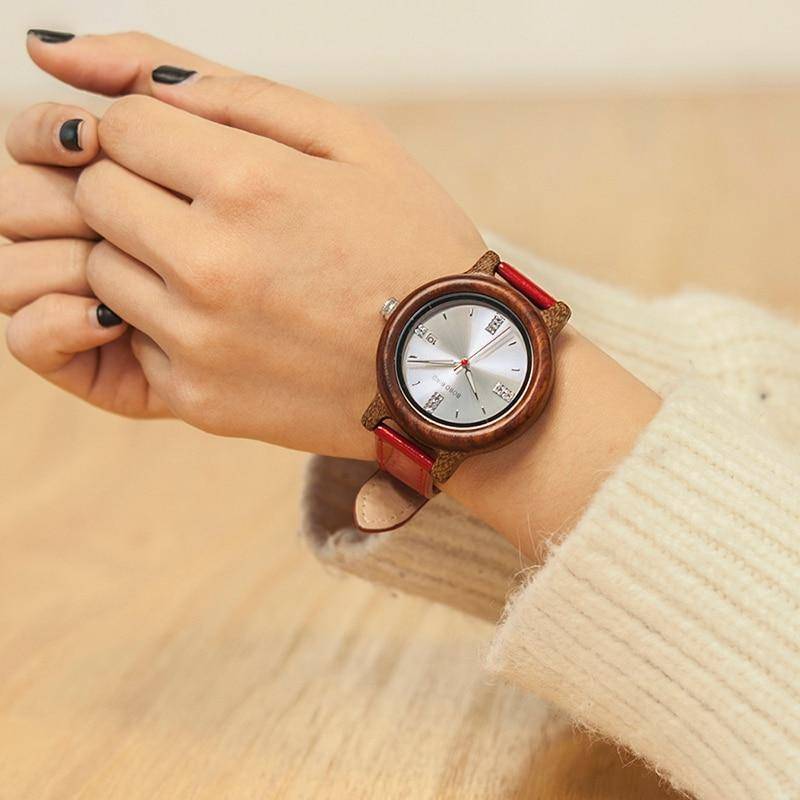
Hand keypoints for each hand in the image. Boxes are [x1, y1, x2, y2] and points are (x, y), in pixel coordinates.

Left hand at [4, 33, 485, 454]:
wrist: (458, 368)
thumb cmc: (412, 245)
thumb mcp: (349, 139)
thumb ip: (228, 88)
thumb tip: (95, 62)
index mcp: (249, 185)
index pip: (119, 126)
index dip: (148, 131)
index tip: (188, 153)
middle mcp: (210, 266)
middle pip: (94, 196)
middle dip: (133, 186)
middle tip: (199, 206)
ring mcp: (199, 341)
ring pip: (98, 271)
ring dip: (141, 255)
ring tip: (219, 265)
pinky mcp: (198, 400)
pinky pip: (130, 340)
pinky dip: (162, 321)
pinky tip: (229, 319)